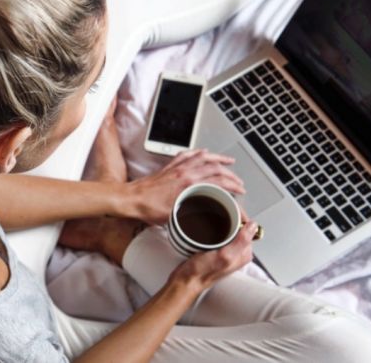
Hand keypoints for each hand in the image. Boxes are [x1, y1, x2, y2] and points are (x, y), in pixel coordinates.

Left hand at [117, 149, 245, 224]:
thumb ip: (195, 213)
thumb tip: (209, 216)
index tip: (240, 190)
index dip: (233, 185)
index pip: (218, 181)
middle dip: (230, 173)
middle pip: (215, 167)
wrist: (131, 200)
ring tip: (228, 161)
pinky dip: (199, 153)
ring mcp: (177, 168)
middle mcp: (185, 172)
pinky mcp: (170, 167)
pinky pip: (188, 155)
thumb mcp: (177, 217)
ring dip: (218, 158)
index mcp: (189, 185)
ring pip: (203, 157)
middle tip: (237, 180)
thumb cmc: (149, 209)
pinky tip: (203, 153)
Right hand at [168, 218, 257, 290]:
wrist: (185, 280)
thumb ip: (240, 241)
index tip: (229, 213)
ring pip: (228, 229)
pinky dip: (214, 228)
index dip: (240, 217)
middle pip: (239, 227)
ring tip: (212, 219)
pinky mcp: (215, 249)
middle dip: (230, 218)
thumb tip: (253, 226)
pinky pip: (218, 233)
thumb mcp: (223, 256)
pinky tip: (207, 227)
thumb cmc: (202, 272)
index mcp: (244, 253)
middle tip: (218, 214)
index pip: (248, 228)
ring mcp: (226, 250)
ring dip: (221, 222)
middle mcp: (237, 252)